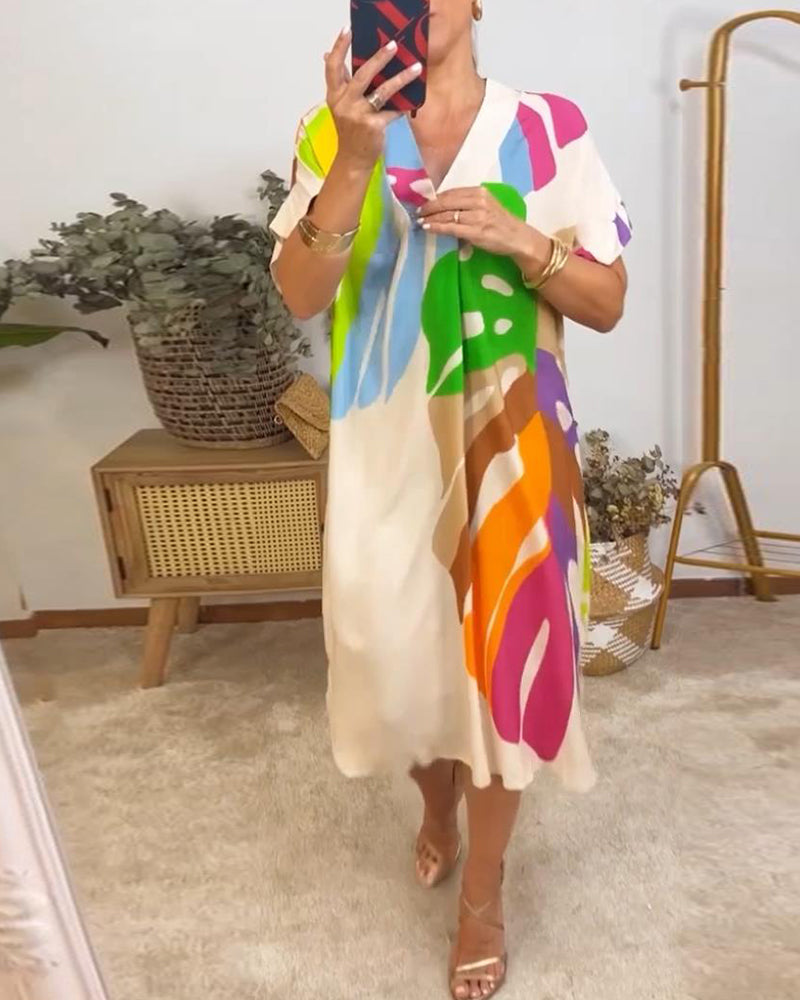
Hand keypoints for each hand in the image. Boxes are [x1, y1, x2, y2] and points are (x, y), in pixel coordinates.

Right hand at [324, 29, 422, 170]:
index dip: (338, 47)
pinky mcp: (373, 126)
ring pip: (382, 91)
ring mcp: (359, 115)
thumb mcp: (340, 106)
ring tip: (416, 67)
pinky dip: (403, 106)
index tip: (347, 30)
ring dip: (401, 78)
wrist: (352, 160)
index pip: (332, 67)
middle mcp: (344, 104)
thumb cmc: (349, 131)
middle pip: (362, 75)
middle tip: (393, 45)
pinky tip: (413, 100)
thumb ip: (340, 83)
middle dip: (379, 58)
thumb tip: (327, 56)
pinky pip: (392, 111)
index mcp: (334, 96)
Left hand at [417, 187, 550, 263]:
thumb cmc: (500, 223)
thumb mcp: (486, 205)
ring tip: (420, 221)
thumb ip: (468, 203)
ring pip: (447, 215)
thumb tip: (444, 205)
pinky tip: (428, 228)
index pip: (451, 192)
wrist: (517, 237)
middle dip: (429, 207)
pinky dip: (437, 227)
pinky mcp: (476, 232)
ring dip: (431, 218)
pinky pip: (451, 228)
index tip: (424, 202)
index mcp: (480, 192)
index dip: (435, 198)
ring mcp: (477, 217)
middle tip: (418, 212)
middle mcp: (478, 201)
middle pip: (447, 202)